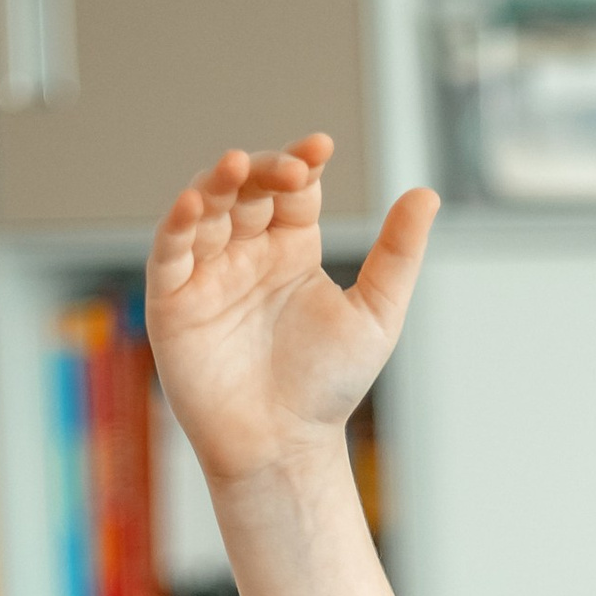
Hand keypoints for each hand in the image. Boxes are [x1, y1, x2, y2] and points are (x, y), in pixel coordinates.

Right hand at [144, 140, 437, 491]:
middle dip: (263, 171)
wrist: (284, 446)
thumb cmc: (326, 387)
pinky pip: (169, 253)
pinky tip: (195, 204)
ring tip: (236, 166)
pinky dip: (178, 225)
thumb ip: (396, 255)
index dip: (301, 164)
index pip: (291, 190)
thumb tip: (427, 194)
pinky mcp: (172, 301)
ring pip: (205, 211)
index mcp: (292, 249)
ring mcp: (207, 274)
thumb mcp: (375, 315)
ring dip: (217, 184)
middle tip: (290, 169)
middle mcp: (246, 253)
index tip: (322, 149)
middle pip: (247, 191)